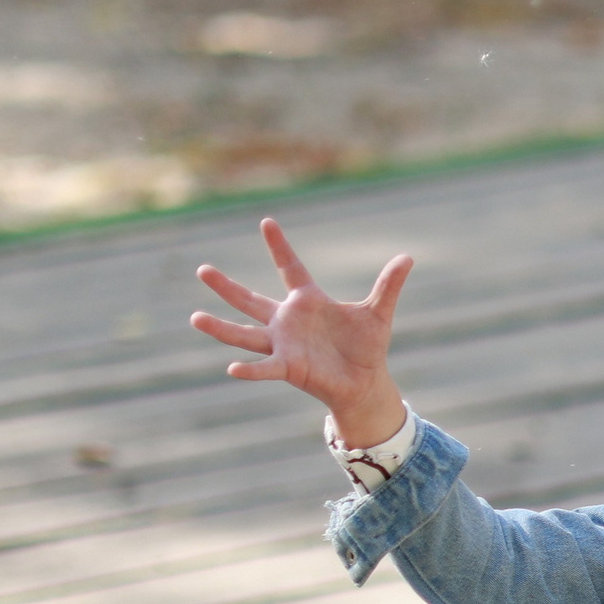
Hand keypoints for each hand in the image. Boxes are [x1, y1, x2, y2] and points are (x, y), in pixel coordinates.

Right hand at [190, 218, 413, 444]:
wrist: (365, 382)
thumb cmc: (366, 347)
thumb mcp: (378, 313)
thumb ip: (388, 285)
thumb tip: (408, 257)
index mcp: (308, 301)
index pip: (289, 267)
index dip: (279, 246)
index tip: (267, 222)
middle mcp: (288, 321)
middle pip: (250, 300)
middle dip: (226, 287)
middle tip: (201, 269)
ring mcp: (284, 345)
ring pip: (245, 335)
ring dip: (221, 328)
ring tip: (194, 318)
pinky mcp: (289, 368)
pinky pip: (265, 368)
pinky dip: (250, 370)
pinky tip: (232, 369)